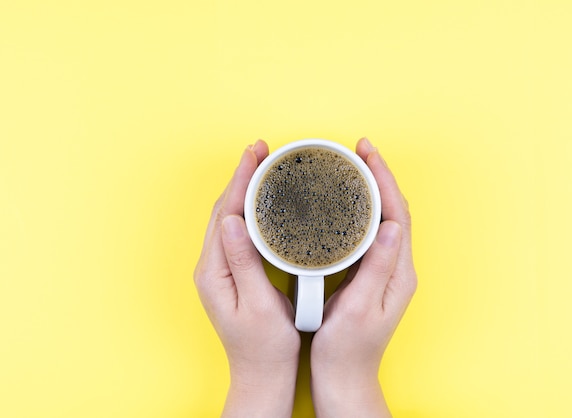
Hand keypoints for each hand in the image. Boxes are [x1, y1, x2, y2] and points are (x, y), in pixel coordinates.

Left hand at [194, 140, 299, 417]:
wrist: (260, 373)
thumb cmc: (264, 346)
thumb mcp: (257, 306)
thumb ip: (243, 263)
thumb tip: (232, 221)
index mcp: (214, 272)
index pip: (225, 213)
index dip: (240, 181)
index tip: (255, 154)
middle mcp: (212, 266)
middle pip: (224, 209)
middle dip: (241, 177)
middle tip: (261, 151)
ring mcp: (220, 269)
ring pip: (229, 217)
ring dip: (243, 189)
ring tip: (262, 166)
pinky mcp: (232, 272)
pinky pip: (238, 230)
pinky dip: (249, 209)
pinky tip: (264, 201)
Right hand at [310, 138, 416, 417]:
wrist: (345, 377)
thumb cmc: (349, 349)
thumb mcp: (361, 309)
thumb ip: (376, 268)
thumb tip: (388, 226)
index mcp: (398, 273)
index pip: (397, 213)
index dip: (383, 179)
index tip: (365, 154)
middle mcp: (396, 268)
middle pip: (393, 210)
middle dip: (378, 176)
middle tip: (357, 151)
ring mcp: (384, 271)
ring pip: (382, 218)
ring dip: (370, 190)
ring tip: (351, 168)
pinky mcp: (370, 275)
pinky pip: (368, 232)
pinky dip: (359, 210)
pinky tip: (343, 204)